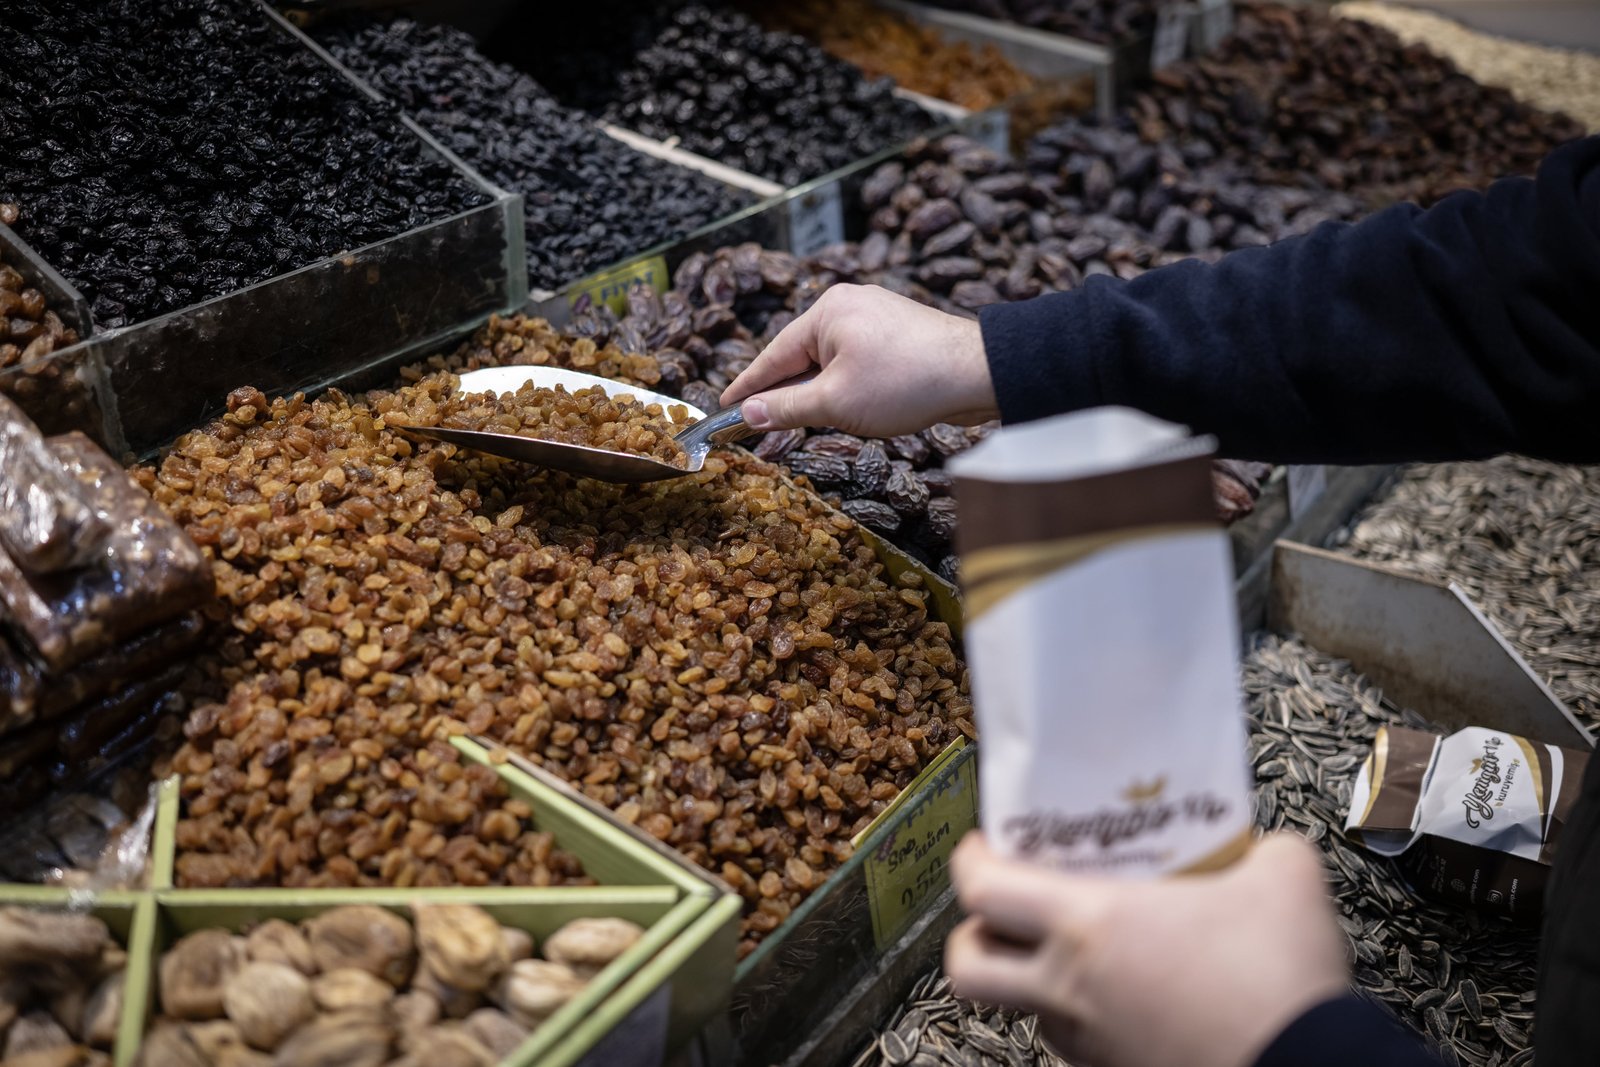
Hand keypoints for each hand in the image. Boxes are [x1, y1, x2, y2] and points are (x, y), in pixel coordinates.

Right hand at [719, 284, 998, 436]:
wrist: (978, 373)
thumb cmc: (905, 382)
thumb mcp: (835, 403)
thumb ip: (787, 408)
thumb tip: (748, 413)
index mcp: (826, 312)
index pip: (773, 355)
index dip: (747, 387)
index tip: (723, 406)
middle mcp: (848, 304)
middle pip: (801, 356)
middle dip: (785, 392)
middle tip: (760, 424)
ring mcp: (876, 316)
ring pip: (831, 361)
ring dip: (819, 392)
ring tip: (808, 422)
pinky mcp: (899, 332)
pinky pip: (857, 360)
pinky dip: (846, 384)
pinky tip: (849, 407)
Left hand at [946, 832, 1347, 1066]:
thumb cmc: (1280, 980)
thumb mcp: (1283, 878)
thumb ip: (1261, 850)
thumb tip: (1264, 851)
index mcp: (1089, 924)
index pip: (982, 889)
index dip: (970, 860)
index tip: (985, 844)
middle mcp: (1071, 987)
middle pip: (969, 967)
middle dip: (971, 936)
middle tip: (1001, 911)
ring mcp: (1090, 1041)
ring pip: (1025, 1009)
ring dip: (1035, 978)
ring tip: (1078, 950)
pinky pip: (1078, 1042)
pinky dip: (1087, 1016)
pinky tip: (1131, 995)